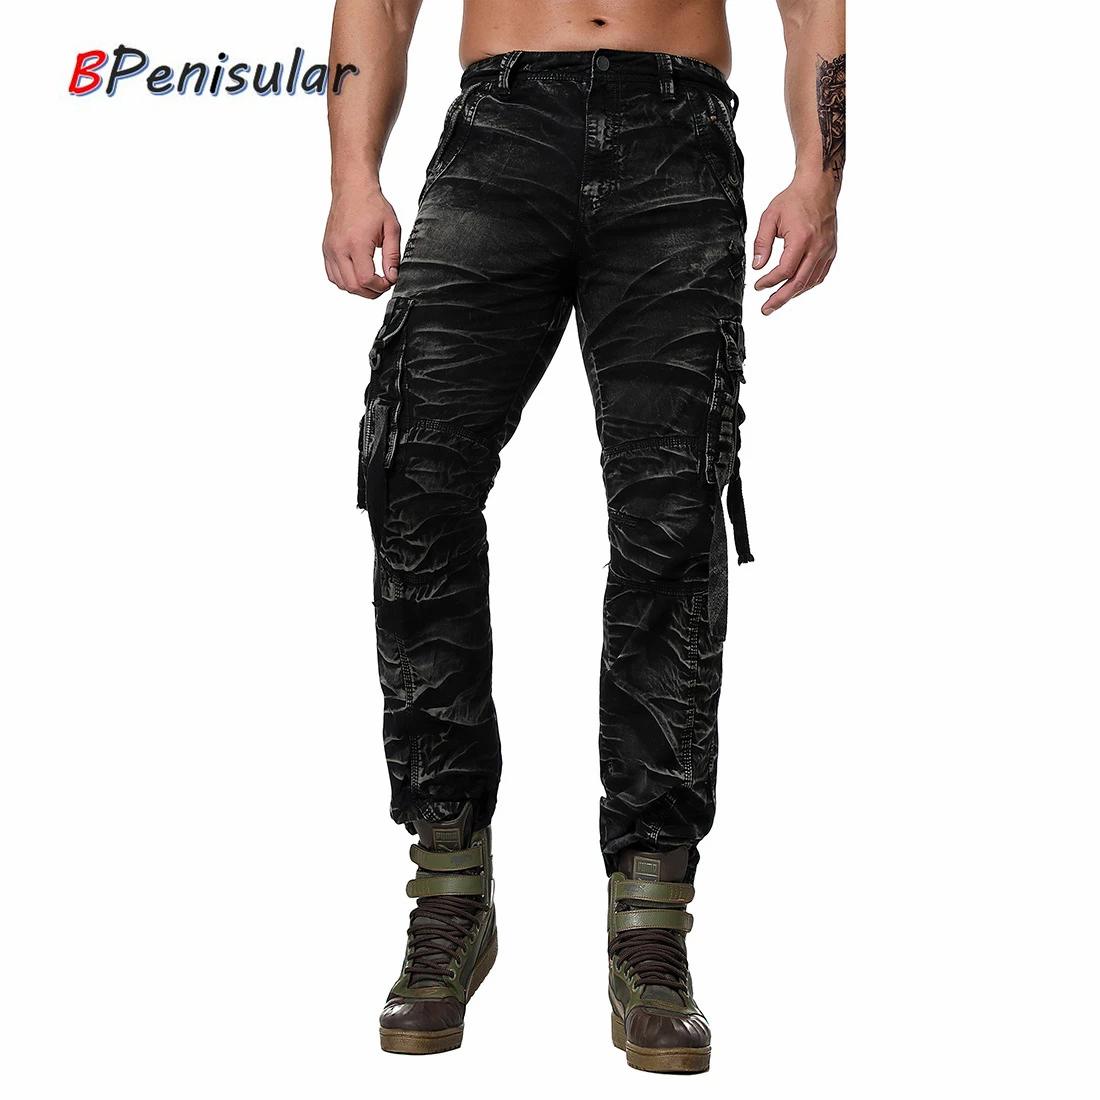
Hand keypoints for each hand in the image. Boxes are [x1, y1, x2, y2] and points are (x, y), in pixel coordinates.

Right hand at [323, 183, 401, 298]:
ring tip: (371, 280)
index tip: (389, 280)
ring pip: (341, 284)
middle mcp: (339, 248)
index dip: (380, 286)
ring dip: (358, 288)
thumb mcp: (392, 229)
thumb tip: (392, 276)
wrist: (352, 188)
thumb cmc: (372, 204)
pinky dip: (345, 281)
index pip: (366, 280)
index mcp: (356, 243)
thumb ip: (393, 256)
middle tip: (382, 284)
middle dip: (371, 292)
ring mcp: (330, 249)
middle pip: (353, 287)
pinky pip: (333, 275)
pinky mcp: (326, 249)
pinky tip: (357, 274)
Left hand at [752, 182, 837, 314]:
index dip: (769, 282)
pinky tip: (794, 289)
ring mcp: (826, 250)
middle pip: (798, 283)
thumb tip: (757, 267)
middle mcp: (817, 247)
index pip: (785, 270)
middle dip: (780, 299)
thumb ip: (761, 243)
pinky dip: (805, 285)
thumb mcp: (769, 217)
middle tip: (766, 309)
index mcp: (802, 238)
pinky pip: (818, 276)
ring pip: (809, 282)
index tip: (758, 286)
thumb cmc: (794, 200)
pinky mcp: (830, 252)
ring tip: (777, 301)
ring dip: (792, 294)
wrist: (818, 188)